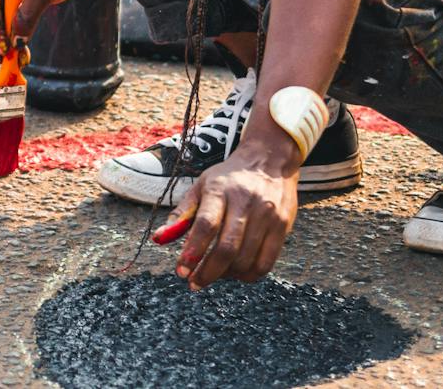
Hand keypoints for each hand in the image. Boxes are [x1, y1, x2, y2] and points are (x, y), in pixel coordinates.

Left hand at [169, 138, 298, 288]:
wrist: (270, 160)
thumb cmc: (229, 178)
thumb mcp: (202, 186)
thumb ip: (181, 213)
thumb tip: (159, 238)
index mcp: (220, 189)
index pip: (206, 224)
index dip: (192, 252)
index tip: (181, 272)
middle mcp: (246, 201)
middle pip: (227, 248)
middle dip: (207, 272)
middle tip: (194, 282)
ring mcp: (267, 214)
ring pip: (245, 260)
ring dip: (226, 275)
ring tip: (214, 273)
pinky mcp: (283, 226)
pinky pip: (265, 263)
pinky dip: (247, 275)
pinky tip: (236, 272)